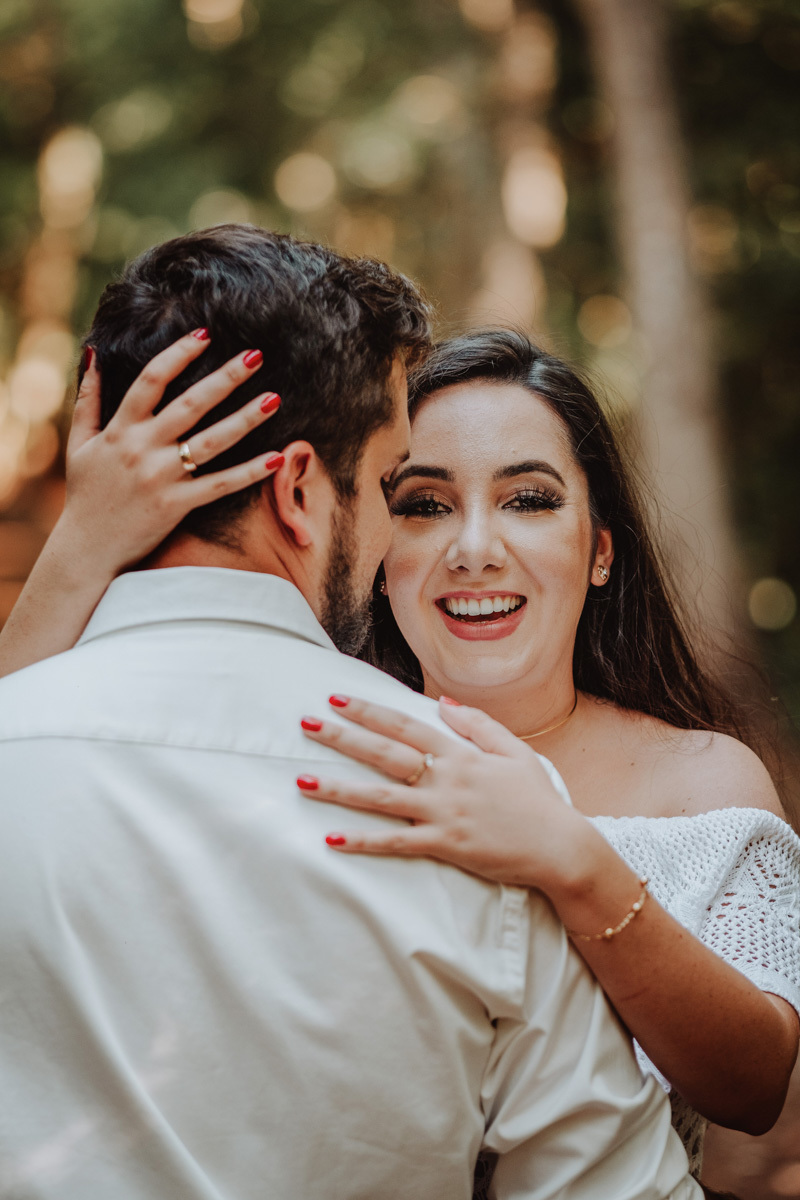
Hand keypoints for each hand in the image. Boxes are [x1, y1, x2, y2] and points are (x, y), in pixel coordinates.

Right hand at [60, 331, 283, 576]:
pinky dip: (249, 472)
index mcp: (120, 429)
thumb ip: (88, 398)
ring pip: (212, 442)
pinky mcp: (177, 506)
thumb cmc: (85, 494)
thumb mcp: (79, 443)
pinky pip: (221, 485)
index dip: (179, 354)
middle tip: (255, 355)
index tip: (205, 334)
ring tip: (274, 398)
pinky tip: (276, 457)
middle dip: (224, 377)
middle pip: (191, 405)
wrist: (87, 549)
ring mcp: (162, 477)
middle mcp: (142, 448)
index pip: (152, 380)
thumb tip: (94, 353)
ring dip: (246, 418)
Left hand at [296, 694, 595, 890]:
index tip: (336, 697)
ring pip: (380, 797)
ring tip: (301, 780)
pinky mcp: (445, 846)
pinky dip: (363, 841)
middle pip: (384, 753)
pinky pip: (396, 843)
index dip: (369, 710)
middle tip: (305, 723)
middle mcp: (446, 778)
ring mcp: (443, 812)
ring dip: (339, 788)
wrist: (561, 846)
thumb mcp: (515, 751)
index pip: (405, 725)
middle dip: (342, 736)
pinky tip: (332, 838)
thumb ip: (478, 724)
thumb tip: (442, 703)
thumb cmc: (539, 799)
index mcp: (461, 753)